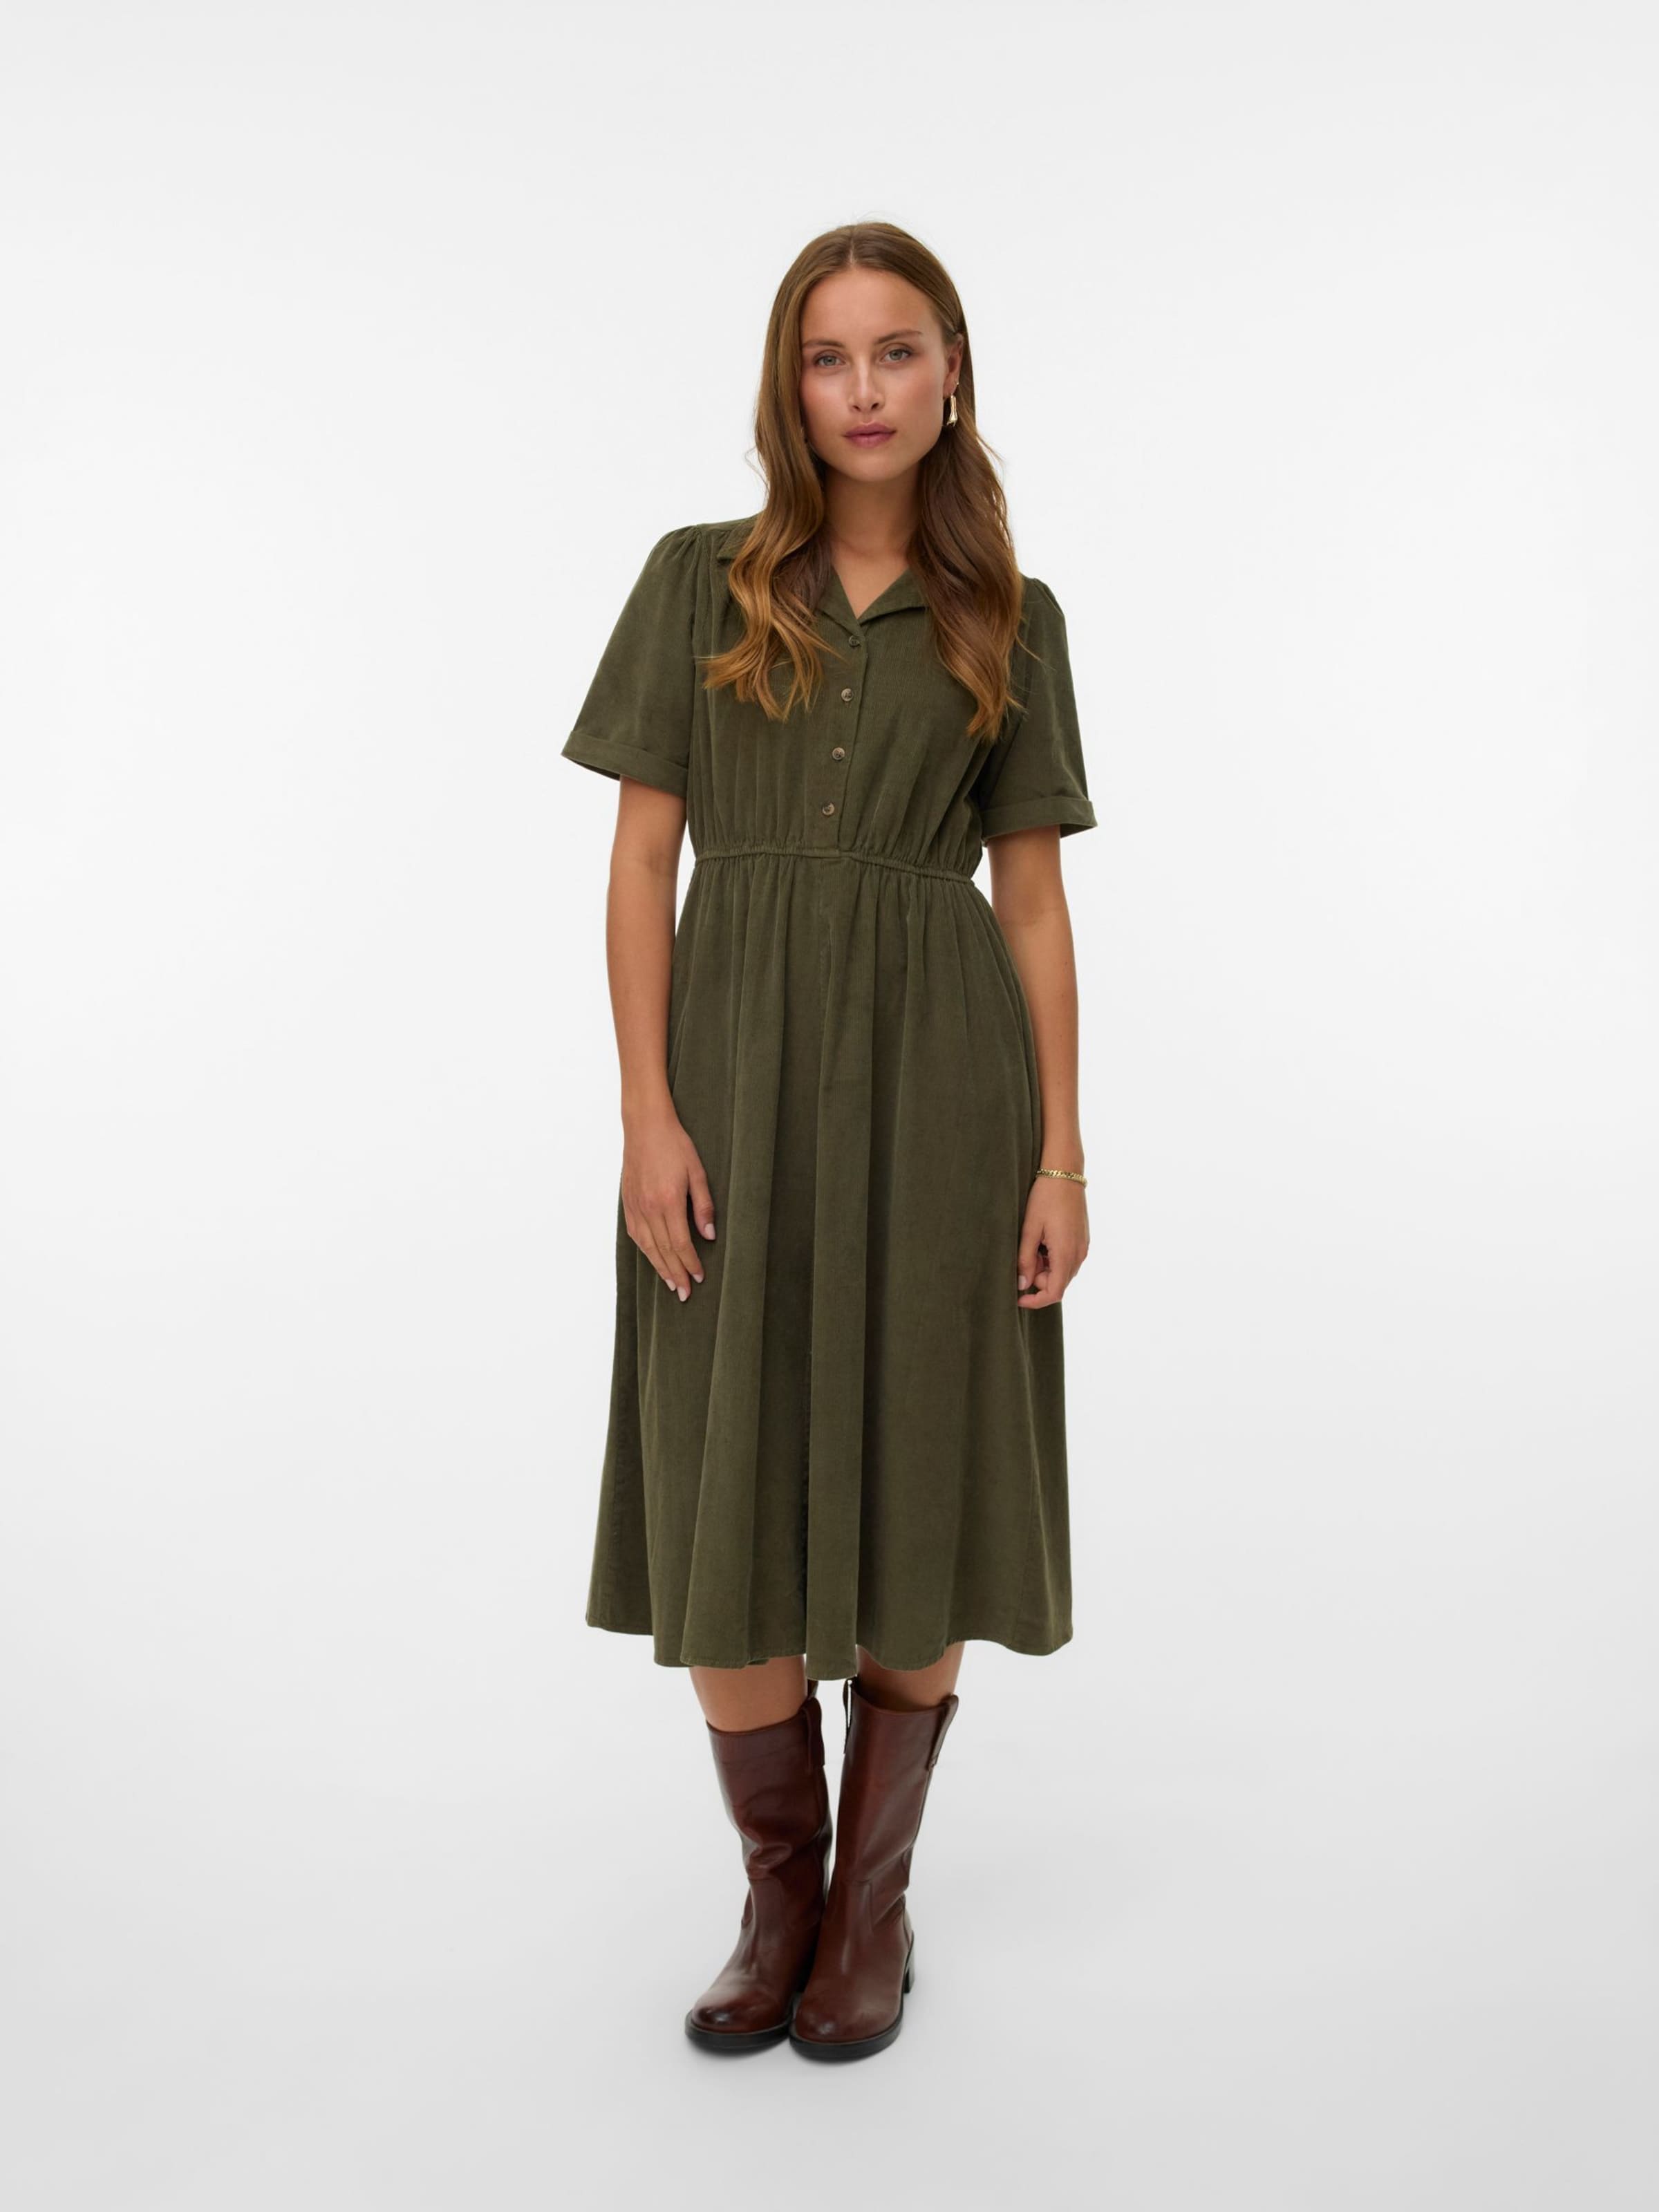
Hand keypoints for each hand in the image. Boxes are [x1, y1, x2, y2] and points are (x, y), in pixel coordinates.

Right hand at [621, 1111, 716, 1299]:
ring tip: (671, 1284)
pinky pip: (635, 1234)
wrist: (645, 1126)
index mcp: (668, 1201)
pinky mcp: (628, 1203)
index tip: (700, 1277)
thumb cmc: (674, 1145)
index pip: (680, 1243)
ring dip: (659, 1268)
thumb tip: (709, 1235)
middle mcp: (649, 1208)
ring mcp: (635, 1207)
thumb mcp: (697, 1172)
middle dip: (676, 1274)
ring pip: (647, 1247)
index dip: (690, 1263)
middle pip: (663, 1251)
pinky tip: (653, 1259)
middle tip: (685, 1293)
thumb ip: (704, 1205)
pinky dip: (645, 1251)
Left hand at [1017, 1175, 1087, 1307]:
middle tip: (1022, 1258)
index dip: (1035, 1301)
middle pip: (1058, 1283)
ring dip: (1045, 1268)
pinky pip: (1067, 1259)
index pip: (1054, 1293)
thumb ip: (1025, 1259)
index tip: (1018, 1297)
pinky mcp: (1082, 1240)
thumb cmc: (1045, 1197)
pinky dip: (1053, 1258)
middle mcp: (1079, 1254)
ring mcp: (1083, 1247)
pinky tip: (1042, 1240)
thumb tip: (1022, 1284)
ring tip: (1032, 1244)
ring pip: (1062, 1272)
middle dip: (1038, 1280)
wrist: (1064, 1172)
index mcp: (1066, 1254)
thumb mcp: (1029, 1229)